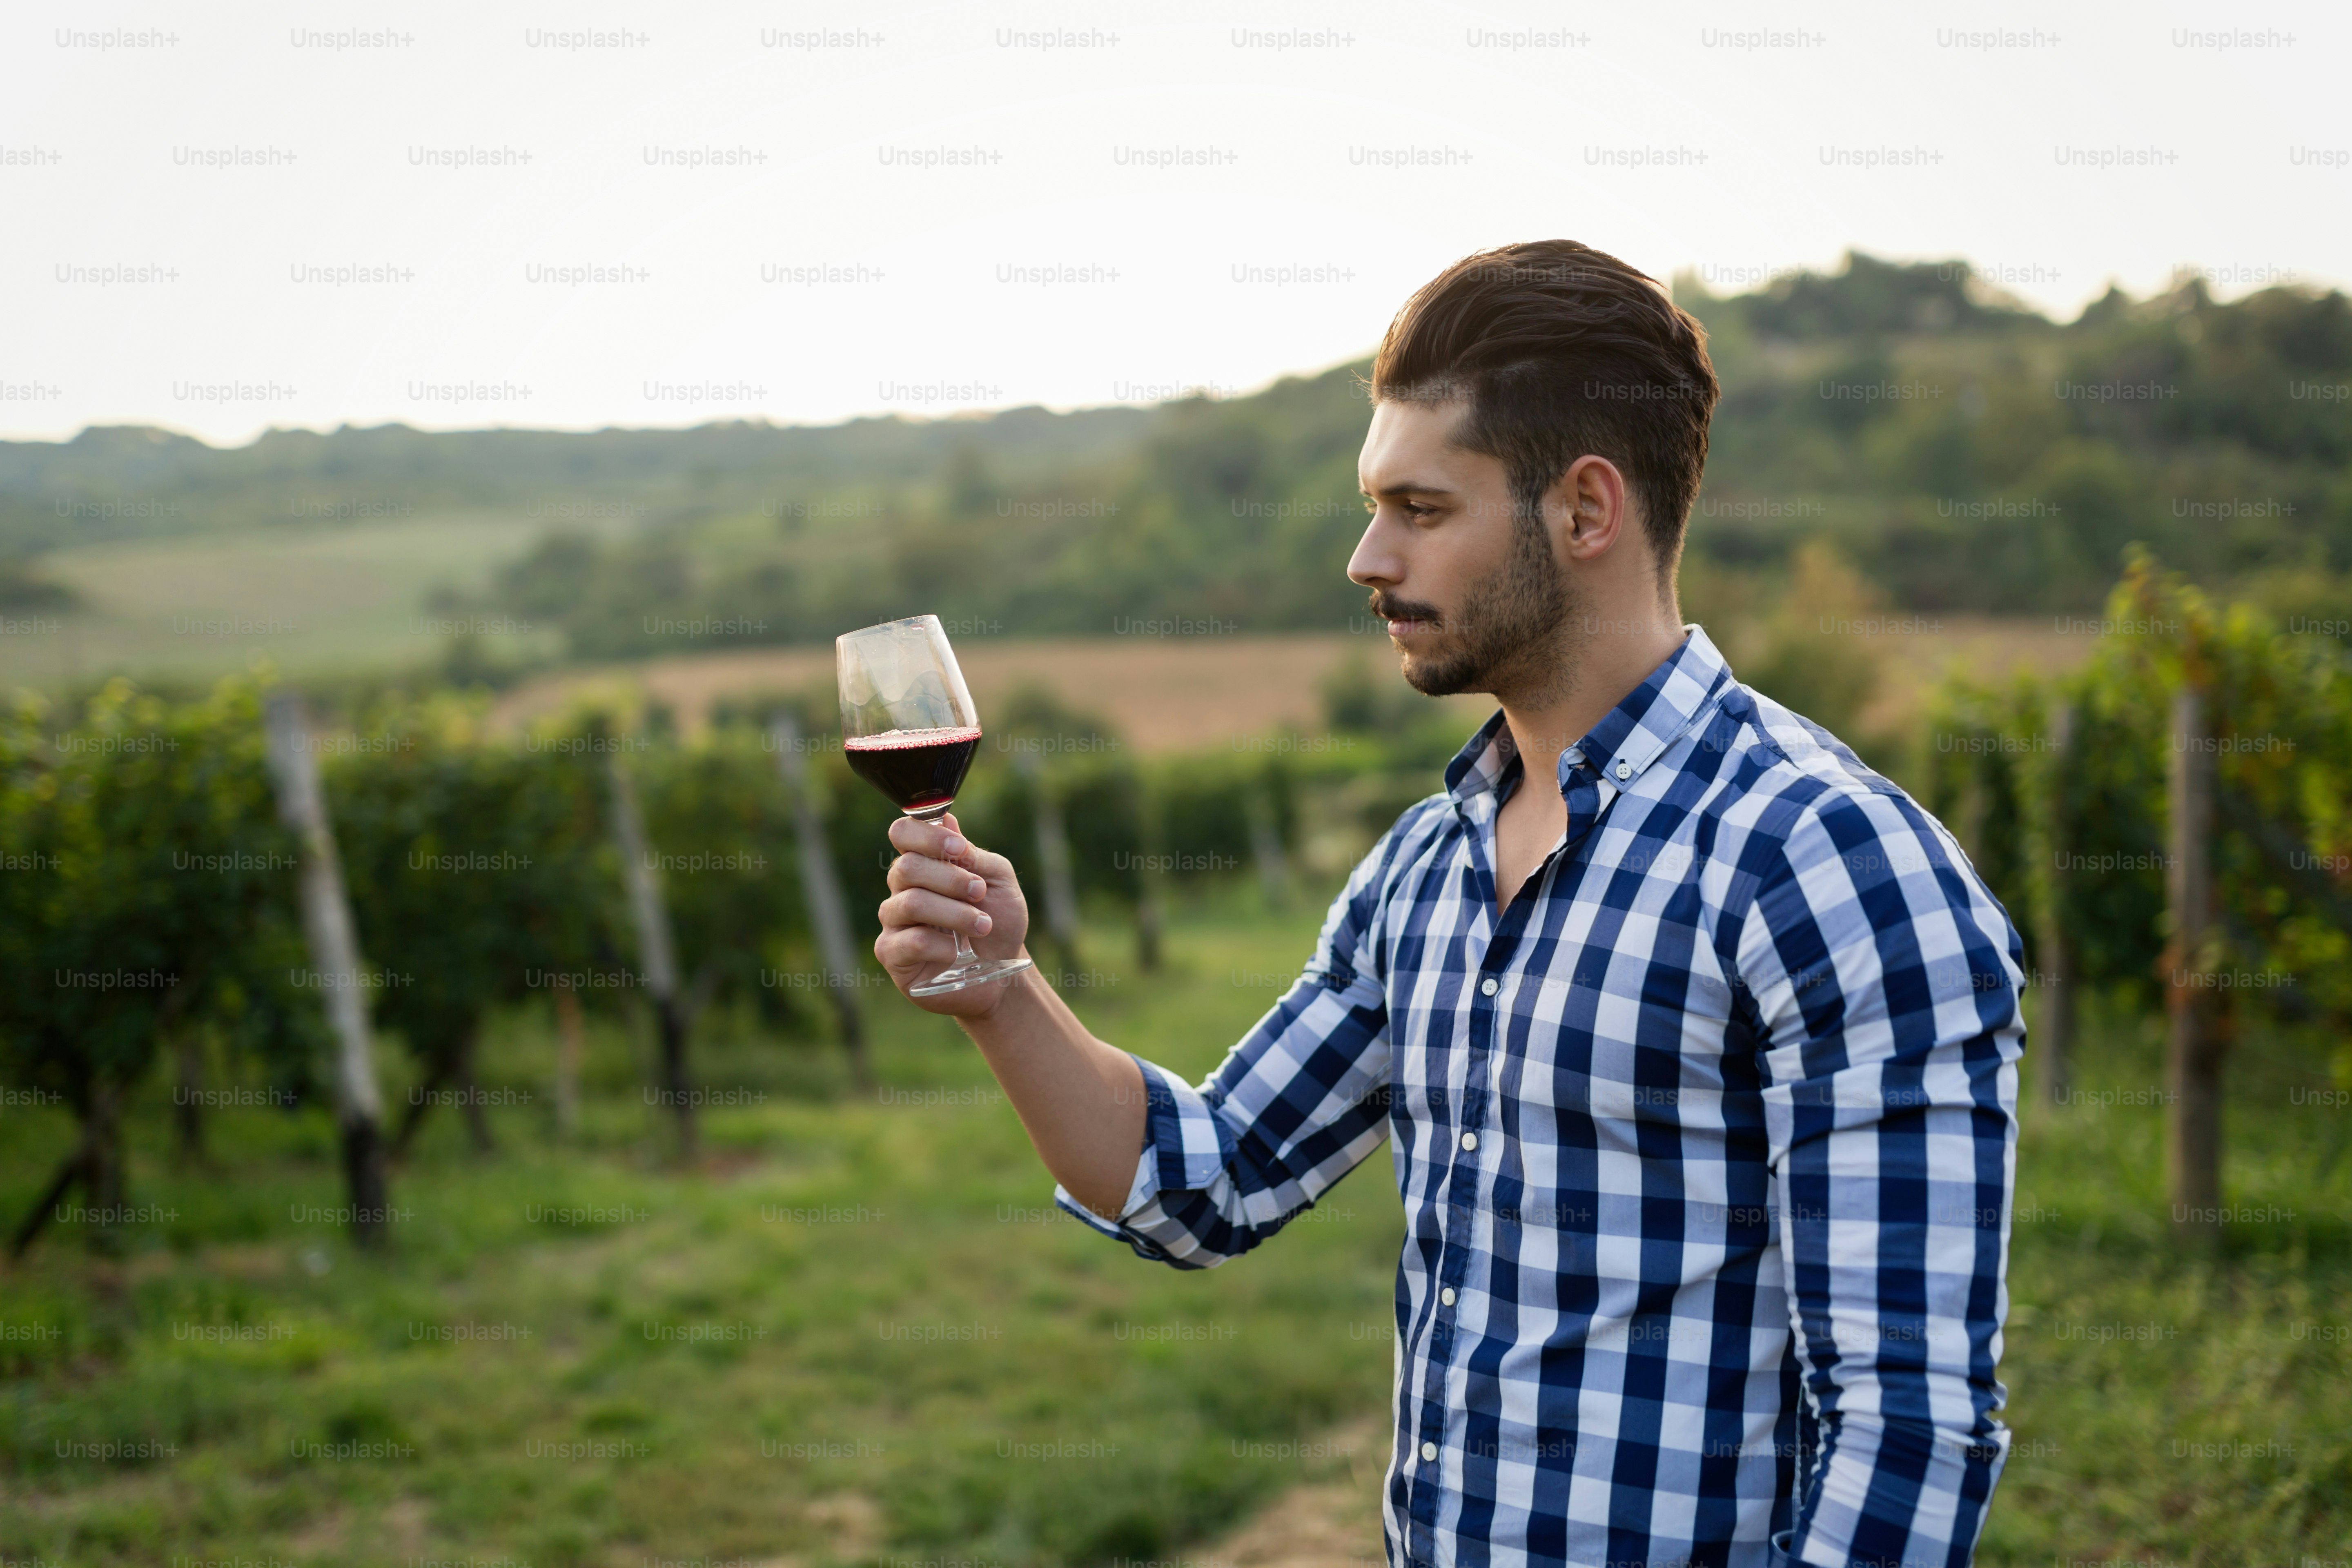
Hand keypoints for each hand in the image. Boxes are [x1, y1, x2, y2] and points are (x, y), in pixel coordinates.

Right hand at [876, 812, 1031, 1017]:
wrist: (1004, 970)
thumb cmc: (999, 920)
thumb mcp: (999, 882)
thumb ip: (972, 855)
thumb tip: (946, 821)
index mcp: (925, 863)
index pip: (903, 833)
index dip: (926, 836)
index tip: (959, 849)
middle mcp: (903, 888)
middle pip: (906, 868)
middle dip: (950, 879)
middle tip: (980, 892)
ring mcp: (894, 921)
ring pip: (910, 903)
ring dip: (954, 913)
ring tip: (983, 925)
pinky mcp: (892, 954)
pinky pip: (909, 941)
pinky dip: (941, 945)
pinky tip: (958, 952)